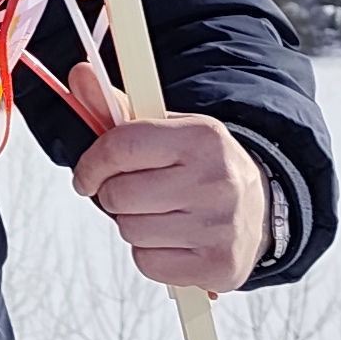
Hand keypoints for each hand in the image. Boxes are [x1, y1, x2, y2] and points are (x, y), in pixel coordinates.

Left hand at [71, 113, 264, 294]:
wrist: (260, 210)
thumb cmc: (201, 167)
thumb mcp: (170, 131)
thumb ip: (119, 109)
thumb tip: (80, 74)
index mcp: (203, 138)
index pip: (122, 147)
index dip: (92, 163)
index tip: (86, 175)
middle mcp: (215, 180)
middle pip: (119, 194)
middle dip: (113, 195)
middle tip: (133, 193)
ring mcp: (219, 226)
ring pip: (130, 230)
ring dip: (132, 224)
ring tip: (160, 214)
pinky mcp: (217, 265)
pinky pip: (148, 263)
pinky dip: (150, 254)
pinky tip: (172, 240)